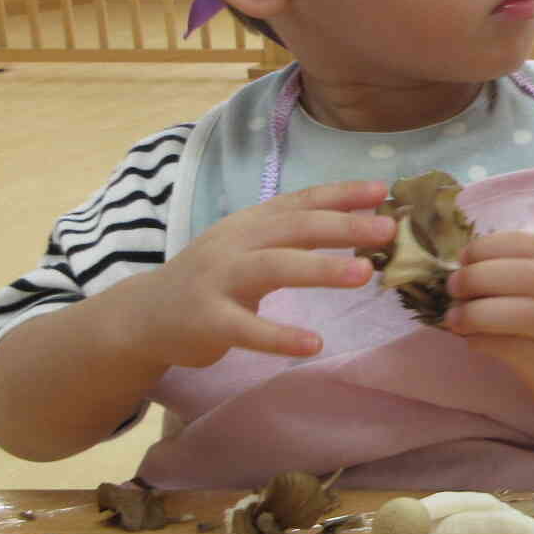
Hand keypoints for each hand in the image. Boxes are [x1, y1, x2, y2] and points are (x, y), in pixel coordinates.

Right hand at [116, 180, 393, 367]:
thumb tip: (355, 226)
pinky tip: (314, 344)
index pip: (301, 202)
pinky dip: (279, 335)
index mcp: (250, 223)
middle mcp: (236, 243)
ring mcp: (219, 279)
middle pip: (294, 228)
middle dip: (344, 227)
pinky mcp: (207, 319)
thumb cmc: (211, 280)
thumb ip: (289, 238)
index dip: (341, 194)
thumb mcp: (247, 248)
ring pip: (273, 267)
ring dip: (321, 269)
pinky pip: (246, 328)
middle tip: (389, 229)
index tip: (384, 190)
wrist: (144, 316)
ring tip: (364, 274)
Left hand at [445, 232, 533, 404]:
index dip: (490, 246)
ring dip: (479, 314)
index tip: (463, 257)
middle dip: (480, 277)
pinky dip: (485, 342)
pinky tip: (471, 340)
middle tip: (453, 287)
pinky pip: (515, 347)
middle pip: (526, 276)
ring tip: (454, 319)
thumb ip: (513, 271)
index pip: (528, 245)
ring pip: (522, 314)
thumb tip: (458, 272)